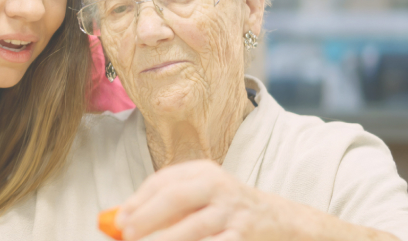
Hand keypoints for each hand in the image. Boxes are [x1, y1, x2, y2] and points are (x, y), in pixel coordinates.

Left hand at [115, 160, 392, 240]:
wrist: (287, 224)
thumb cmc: (230, 212)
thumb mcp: (202, 199)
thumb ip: (165, 207)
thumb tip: (119, 222)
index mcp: (204, 172)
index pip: (164, 182)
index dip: (138, 201)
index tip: (119, 220)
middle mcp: (220, 187)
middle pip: (175, 200)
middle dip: (146, 219)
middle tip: (127, 236)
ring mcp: (234, 214)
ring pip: (191, 230)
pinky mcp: (244, 237)